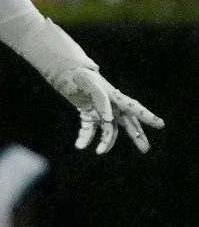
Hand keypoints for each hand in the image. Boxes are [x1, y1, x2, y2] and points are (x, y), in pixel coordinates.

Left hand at [48, 67, 163, 153]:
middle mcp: (111, 107)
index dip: (147, 116)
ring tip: (99, 152)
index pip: (133, 107)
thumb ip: (101, 100)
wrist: (67, 74)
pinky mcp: (88, 117)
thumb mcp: (90, 84)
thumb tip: (108, 119)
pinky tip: (79, 145)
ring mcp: (100, 113)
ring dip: (105, 142)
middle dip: (137, 136)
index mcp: (115, 96)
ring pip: (108, 131)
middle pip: (128, 123)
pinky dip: (84, 138)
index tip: (160, 124)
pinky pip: (88, 131)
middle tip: (145, 149)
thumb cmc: (82, 77)